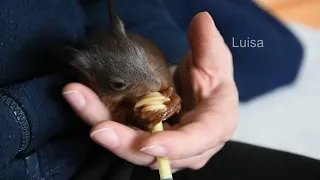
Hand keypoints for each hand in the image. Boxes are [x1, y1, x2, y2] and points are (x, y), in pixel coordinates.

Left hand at [62, 12, 237, 170]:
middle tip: (97, 127)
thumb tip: (201, 20)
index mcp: (214, 127)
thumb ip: (209, 46)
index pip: (197, 141)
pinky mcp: (144, 137)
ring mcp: (163, 145)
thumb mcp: (214, 62)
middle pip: (154, 151)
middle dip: (124, 141)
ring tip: (79, 99)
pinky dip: (102, 117)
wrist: (199, 93)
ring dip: (104, 125)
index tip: (148, 143)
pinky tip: (83, 99)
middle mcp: (188, 146)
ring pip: (131, 145)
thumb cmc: (212, 80)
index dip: (175, 146)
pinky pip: (122, 132)